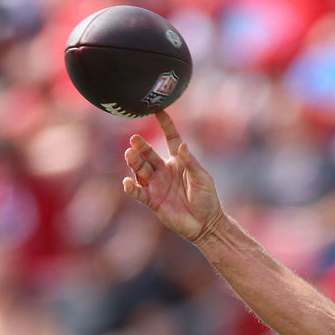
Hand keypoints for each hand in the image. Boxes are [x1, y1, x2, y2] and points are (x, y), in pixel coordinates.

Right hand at [123, 110, 224, 245]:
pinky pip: (139, 192)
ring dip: (134, 163)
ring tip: (129, 154)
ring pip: (141, 170)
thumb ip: (190, 162)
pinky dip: (132, 188)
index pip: (170, 138)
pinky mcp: (152, 201)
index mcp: (178, 161)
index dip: (165, 125)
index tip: (158, 110)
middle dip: (141, 147)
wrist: (205, 224)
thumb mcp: (202, 178)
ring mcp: (156, 185)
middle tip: (135, 140)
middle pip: (149, 155)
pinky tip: (128, 182)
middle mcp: (164, 170)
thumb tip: (183, 146)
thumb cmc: (206, 198)